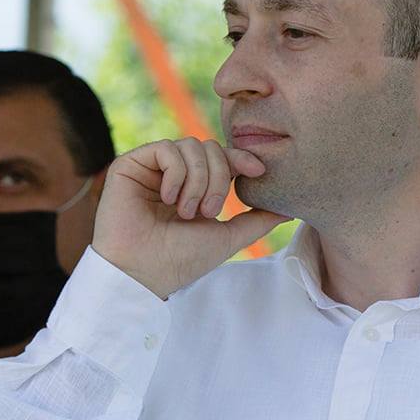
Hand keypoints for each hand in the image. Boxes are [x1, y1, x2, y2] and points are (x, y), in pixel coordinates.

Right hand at [91, 138, 289, 298]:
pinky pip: (166, 148)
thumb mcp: (228, 237)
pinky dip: (176, 173)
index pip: (223, 159)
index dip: (242, 159)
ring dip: (197, 180)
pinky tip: (168, 198)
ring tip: (186, 211)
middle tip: (208, 212)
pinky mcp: (131, 165)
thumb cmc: (181, 260)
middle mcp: (174, 175)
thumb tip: (288, 209)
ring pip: (191, 145)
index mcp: (195, 188)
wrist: (143, 273)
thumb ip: (257, 220)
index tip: (259, 171)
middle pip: (211, 148)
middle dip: (217, 178)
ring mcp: (152, 169)